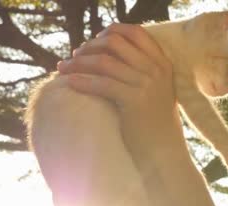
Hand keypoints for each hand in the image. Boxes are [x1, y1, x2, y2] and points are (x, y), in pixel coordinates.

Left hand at [57, 23, 178, 138]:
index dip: (111, 32)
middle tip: (75, 56)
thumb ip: (140, 70)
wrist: (164, 152)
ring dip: (78, 62)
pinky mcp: (134, 101)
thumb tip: (106, 54)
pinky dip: (82, 80)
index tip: (94, 42)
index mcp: (163, 63)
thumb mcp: (155, 91)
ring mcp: (147, 84)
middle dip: (90, 46)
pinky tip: (69, 83)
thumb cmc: (154, 123)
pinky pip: (101, 83)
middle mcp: (156, 70)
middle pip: (115, 43)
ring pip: (103, 62)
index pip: (135, 32)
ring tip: (62, 69)